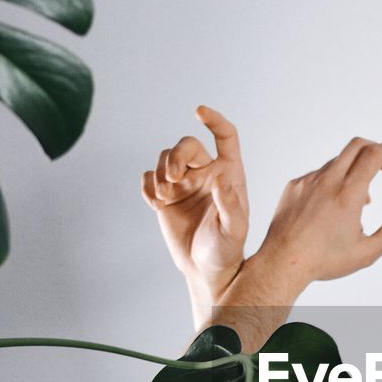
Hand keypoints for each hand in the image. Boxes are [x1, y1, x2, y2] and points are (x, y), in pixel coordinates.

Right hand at [142, 105, 248, 300]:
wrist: (205, 269)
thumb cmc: (226, 250)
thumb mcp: (234, 230)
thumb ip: (230, 205)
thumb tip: (222, 179)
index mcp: (229, 173)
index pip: (225, 136)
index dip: (214, 120)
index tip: (198, 111)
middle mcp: (206, 173)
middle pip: (186, 145)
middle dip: (176, 157)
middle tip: (173, 179)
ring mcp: (184, 183)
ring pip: (165, 158)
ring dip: (160, 173)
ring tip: (166, 197)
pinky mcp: (165, 196)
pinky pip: (148, 177)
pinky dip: (148, 187)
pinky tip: (156, 205)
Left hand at [254, 136, 381, 294]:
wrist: (282, 262)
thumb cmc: (323, 260)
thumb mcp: (364, 254)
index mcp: (349, 194)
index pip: (374, 156)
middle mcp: (328, 181)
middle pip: (356, 147)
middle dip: (376, 149)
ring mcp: (309, 181)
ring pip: (337, 162)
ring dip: (354, 172)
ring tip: (361, 199)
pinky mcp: (294, 186)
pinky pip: (318, 175)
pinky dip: (332, 181)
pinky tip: (333, 204)